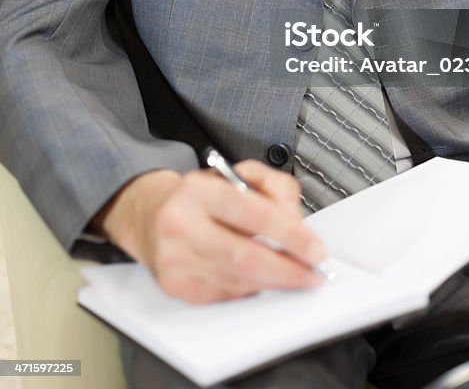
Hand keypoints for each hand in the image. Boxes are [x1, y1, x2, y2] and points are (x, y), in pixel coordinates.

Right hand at [94, 161, 326, 302]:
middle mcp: (181, 224)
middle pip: (245, 256)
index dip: (290, 235)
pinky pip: (226, 294)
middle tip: (312, 273)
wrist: (152, 217)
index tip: (315, 249)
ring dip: (273, 281)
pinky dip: (250, 287)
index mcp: (199, 190)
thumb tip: (297, 224)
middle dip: (288, 270)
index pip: (252, 213)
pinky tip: (258, 277)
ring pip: (238, 280)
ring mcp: (175, 259)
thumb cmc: (201, 197)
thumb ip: (274, 188)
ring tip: (293, 274)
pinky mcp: (175, 286)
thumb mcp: (238, 175)